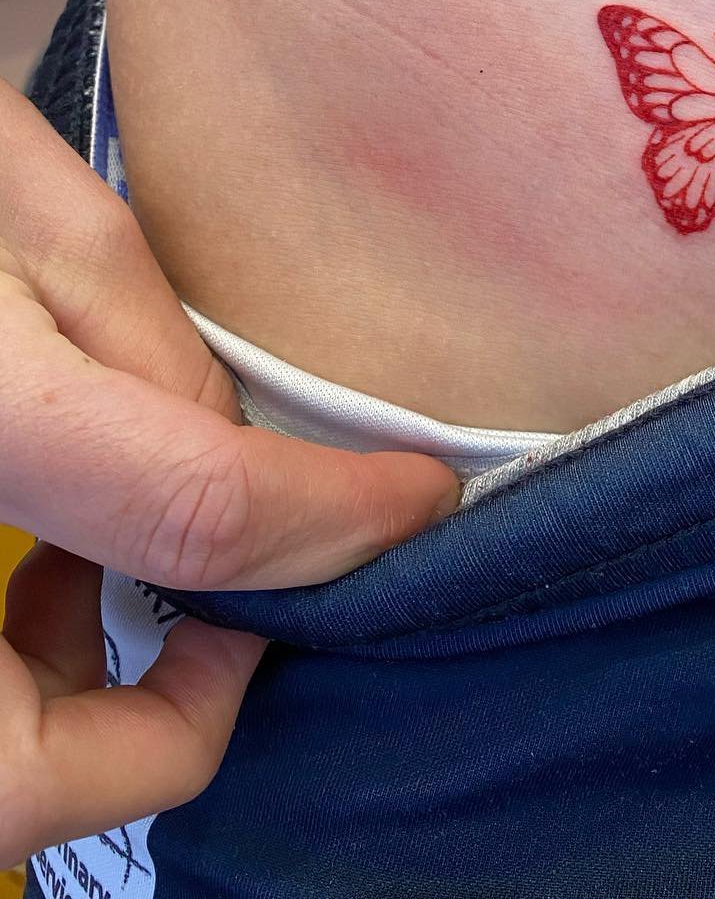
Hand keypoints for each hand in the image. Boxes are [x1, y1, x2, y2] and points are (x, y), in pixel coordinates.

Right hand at [0, 77, 460, 859]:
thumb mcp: (20, 193)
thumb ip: (138, 333)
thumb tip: (245, 454)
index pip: (190, 515)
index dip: (332, 521)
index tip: (415, 500)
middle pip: (13, 781)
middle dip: (162, 728)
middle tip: (239, 620)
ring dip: (71, 722)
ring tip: (103, 581)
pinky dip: (7, 679)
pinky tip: (32, 569)